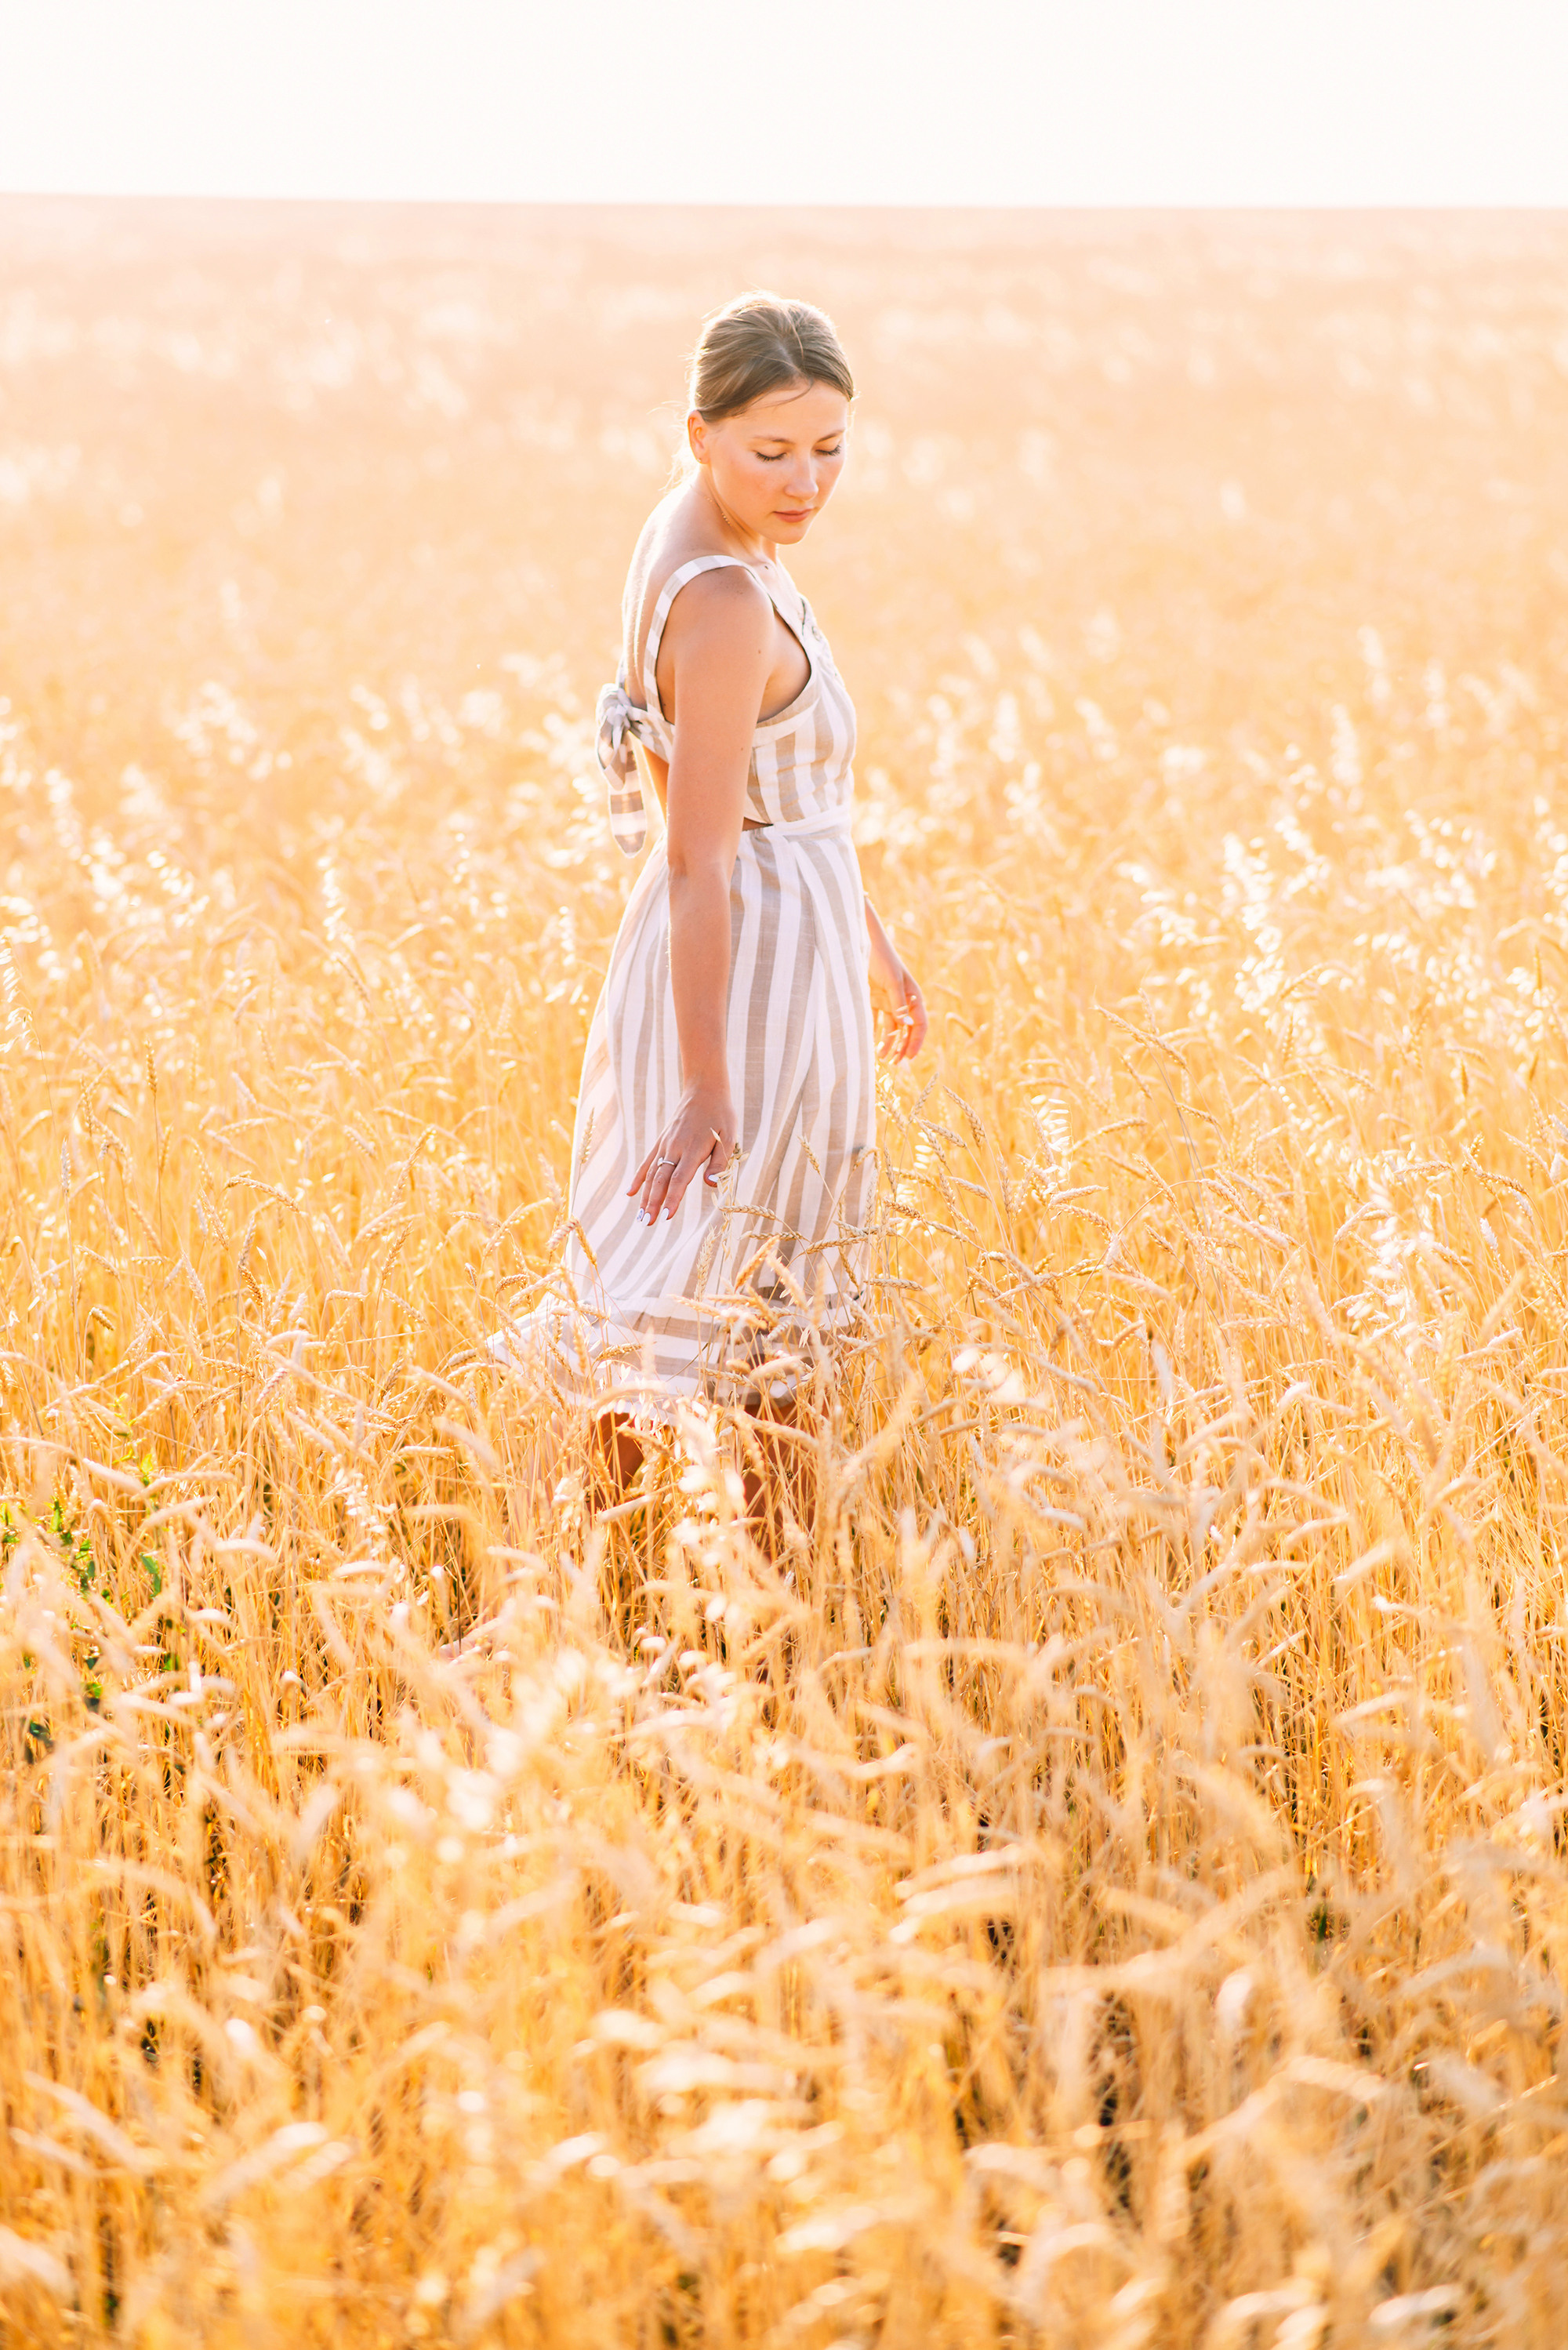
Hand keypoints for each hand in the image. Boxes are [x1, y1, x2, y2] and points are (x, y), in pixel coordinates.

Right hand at [628, 1082, 738, 1223]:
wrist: (704, 1090)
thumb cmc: (720, 1115)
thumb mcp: (728, 1136)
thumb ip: (720, 1162)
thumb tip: (711, 1184)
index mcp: (693, 1149)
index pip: (680, 1179)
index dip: (673, 1198)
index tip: (667, 1216)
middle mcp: (675, 1148)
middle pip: (661, 1180)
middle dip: (654, 1203)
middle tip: (647, 1223)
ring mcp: (666, 1144)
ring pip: (651, 1174)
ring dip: (645, 1196)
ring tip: (640, 1217)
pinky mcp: (661, 1141)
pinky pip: (647, 1161)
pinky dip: (638, 1178)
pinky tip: (630, 1193)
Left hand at [870, 961, 927, 1061]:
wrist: (861, 942)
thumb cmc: (881, 958)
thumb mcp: (891, 981)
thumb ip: (898, 1004)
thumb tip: (907, 1026)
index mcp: (913, 996)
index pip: (920, 1023)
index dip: (916, 1041)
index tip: (909, 1057)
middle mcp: (902, 1000)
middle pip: (906, 1029)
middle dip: (902, 1046)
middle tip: (895, 1063)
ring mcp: (887, 1000)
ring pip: (891, 1027)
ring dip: (888, 1042)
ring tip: (882, 1057)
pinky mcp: (872, 999)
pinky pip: (875, 1020)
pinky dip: (874, 1032)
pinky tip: (870, 1044)